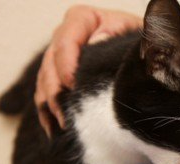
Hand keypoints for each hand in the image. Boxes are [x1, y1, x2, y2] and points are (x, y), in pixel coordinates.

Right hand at [35, 5, 141, 135]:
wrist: (135, 46)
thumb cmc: (133, 36)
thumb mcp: (129, 29)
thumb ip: (113, 32)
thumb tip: (96, 42)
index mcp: (81, 20)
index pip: (65, 42)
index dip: (66, 66)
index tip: (73, 85)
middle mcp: (64, 36)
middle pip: (50, 65)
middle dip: (56, 92)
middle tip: (67, 113)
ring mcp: (58, 57)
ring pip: (44, 82)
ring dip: (51, 105)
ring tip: (65, 125)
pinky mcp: (57, 76)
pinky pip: (43, 95)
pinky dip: (47, 113)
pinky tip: (54, 129)